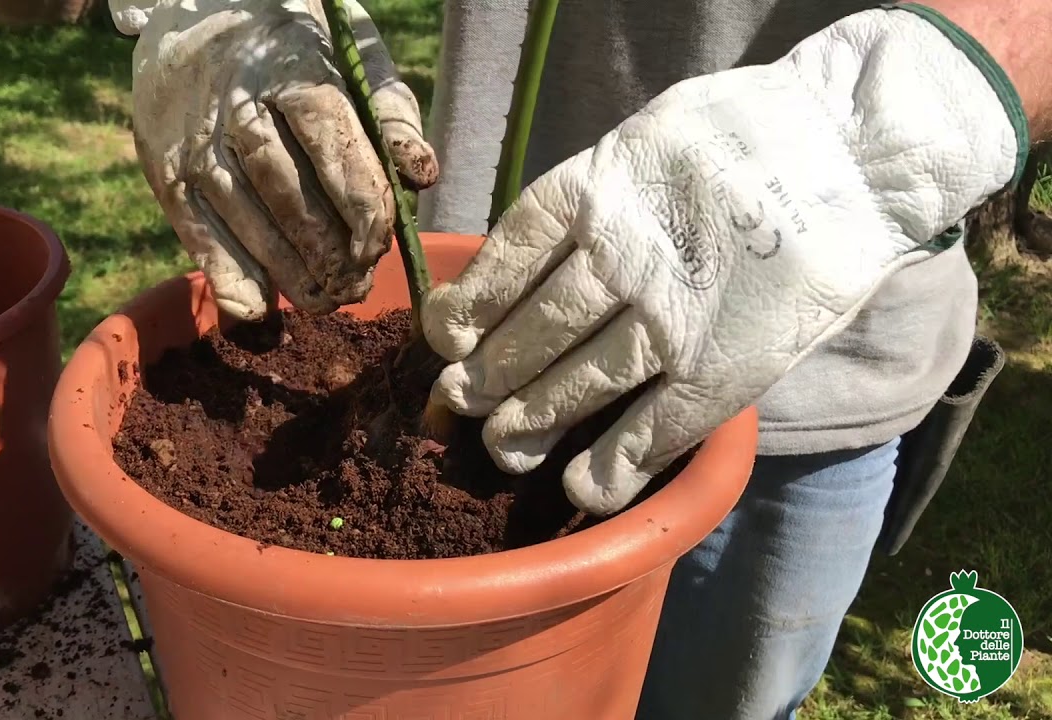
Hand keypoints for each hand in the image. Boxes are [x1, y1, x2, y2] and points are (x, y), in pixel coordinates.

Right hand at [112, 0, 437, 320]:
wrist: (194, 16)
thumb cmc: (295, 47)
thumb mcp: (349, 54)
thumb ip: (390, 113)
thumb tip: (422, 176)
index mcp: (291, 64)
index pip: (329, 140)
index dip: (357, 200)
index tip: (377, 244)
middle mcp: (236, 103)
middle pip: (285, 188)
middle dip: (326, 248)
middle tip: (356, 286)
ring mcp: (195, 140)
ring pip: (244, 216)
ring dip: (286, 270)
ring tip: (324, 300)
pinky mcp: (165, 170)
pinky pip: (196, 230)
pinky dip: (226, 274)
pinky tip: (258, 310)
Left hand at [420, 7, 1022, 514]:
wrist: (855, 157)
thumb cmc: (747, 141)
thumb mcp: (652, 138)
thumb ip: (596, 191)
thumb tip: (536, 255)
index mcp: (598, 189)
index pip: (511, 254)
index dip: (472, 299)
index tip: (448, 331)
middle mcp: (622, 253)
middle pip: (535, 327)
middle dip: (491, 374)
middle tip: (461, 401)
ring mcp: (671, 314)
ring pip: (580, 380)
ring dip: (534, 421)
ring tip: (504, 445)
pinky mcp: (721, 365)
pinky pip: (653, 426)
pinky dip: (613, 465)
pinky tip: (582, 487)